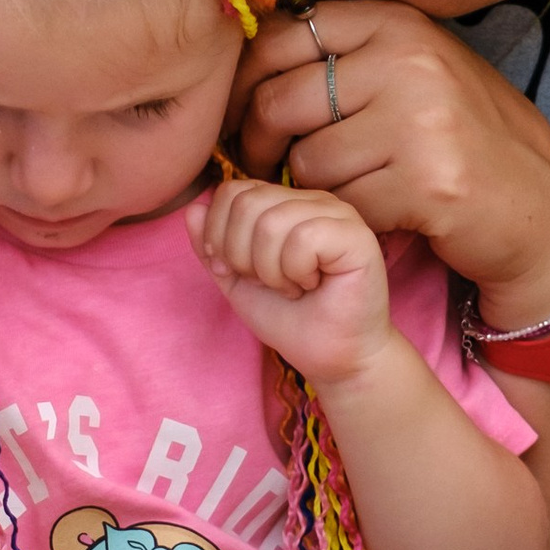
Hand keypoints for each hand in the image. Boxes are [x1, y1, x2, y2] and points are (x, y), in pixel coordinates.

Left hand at [191, 178, 390, 388]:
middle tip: (270, 283)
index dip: (220, 235)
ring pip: (272, 222)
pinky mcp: (357, 235)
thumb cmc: (291, 319)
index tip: (239, 272)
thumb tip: (193, 209)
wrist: (331, 357)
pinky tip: (312, 285)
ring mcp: (338, 214)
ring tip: (293, 287)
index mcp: (286, 204)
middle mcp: (313, 200)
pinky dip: (295, 272)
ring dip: (271, 270)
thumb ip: (212, 247)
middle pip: (247, 203)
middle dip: (243, 255)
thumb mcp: (236, 281)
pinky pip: (304, 238)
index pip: (232, 191)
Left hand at [236, 0, 549, 321]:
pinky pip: (343, 204)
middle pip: (280, 101)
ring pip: (307, 161)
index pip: (281, 37)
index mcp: (398, 24)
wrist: (541, 205)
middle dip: (259, 145)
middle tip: (268, 170)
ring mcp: (420, 121)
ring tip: (343, 191)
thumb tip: (250, 60)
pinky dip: (347, 217)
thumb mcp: (416, 71)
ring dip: (310, 190)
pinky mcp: (427, 183)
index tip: (241, 116)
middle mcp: (409, 61)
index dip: (244, 82)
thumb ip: (351, 56)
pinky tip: (376, 213)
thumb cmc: (467, 139)